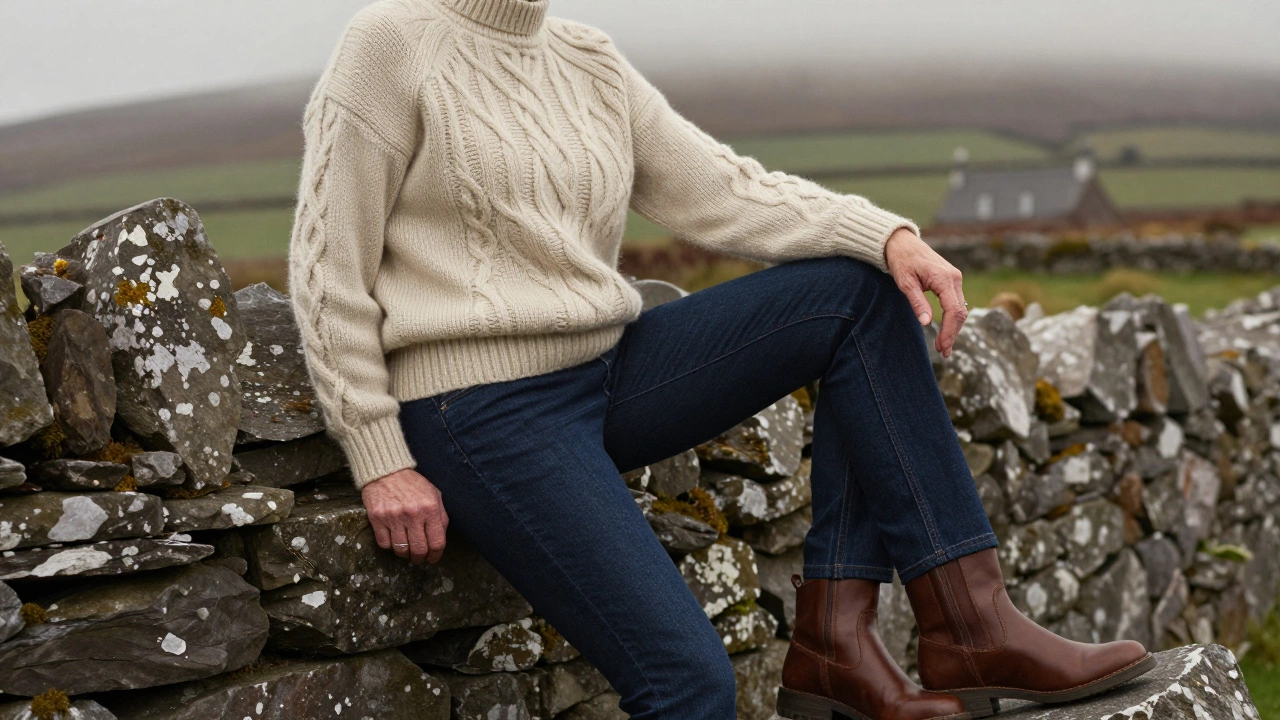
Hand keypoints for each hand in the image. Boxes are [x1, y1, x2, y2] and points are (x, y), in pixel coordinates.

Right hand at [361, 467, 447, 564]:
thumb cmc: (413, 484)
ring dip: (405, 554)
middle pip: (419, 550)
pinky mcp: (377, 518)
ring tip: (406, 550)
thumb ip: (441, 517)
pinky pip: (384, 544)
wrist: (387, 471)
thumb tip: (440, 540)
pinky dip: (389, 546)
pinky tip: (393, 539)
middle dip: (420, 558)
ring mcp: (394, 517)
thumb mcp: (434, 495)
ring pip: (401, 550)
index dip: (436, 555)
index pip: (437, 542)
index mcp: (430, 508)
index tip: (432, 558)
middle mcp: (413, 514)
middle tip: (418, 558)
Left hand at [884, 228, 967, 358]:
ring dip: (953, 328)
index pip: (953, 311)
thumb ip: (917, 302)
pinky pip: (956, 302)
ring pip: (960, 309)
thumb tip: (927, 323)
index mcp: (944, 278)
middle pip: (960, 312)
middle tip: (942, 352)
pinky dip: (952, 318)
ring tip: (943, 346)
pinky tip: (945, 330)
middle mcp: (954, 278)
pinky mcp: (951, 280)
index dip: (949, 331)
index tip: (942, 347)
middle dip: (952, 334)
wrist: (902, 243)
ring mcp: (955, 278)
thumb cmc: (901, 261)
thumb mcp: (905, 282)